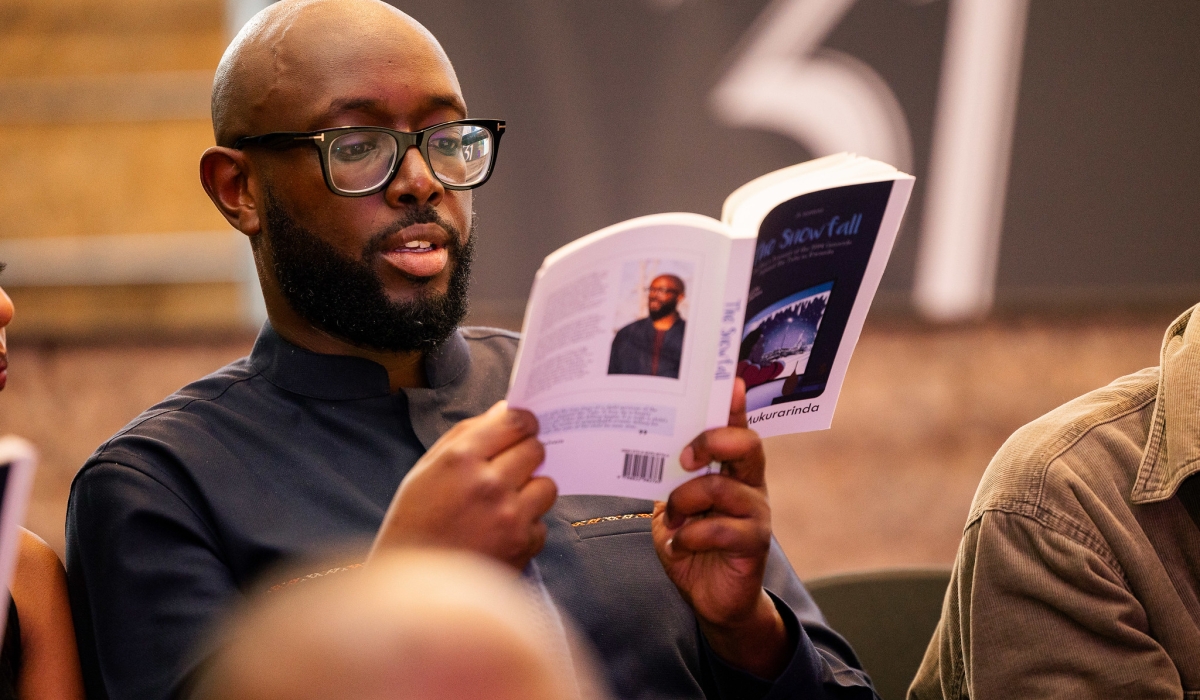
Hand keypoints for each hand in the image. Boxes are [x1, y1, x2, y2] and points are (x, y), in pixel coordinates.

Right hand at [370, 401, 556, 569]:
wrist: (412, 587)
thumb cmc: (415, 523)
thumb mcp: (426, 470)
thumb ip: (466, 435)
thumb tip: (505, 410)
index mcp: (460, 459)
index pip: (515, 421)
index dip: (524, 420)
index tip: (524, 426)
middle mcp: (489, 483)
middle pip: (535, 448)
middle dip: (526, 453)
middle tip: (510, 466)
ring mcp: (510, 515)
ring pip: (547, 484)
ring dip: (532, 489)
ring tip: (506, 502)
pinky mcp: (523, 544)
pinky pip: (542, 521)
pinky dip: (527, 524)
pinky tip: (501, 531)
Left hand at [652, 379, 791, 677]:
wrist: (711, 598)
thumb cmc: (692, 545)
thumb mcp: (673, 507)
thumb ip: (669, 480)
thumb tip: (642, 447)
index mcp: (731, 471)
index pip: (737, 429)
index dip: (735, 405)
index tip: (730, 382)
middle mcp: (750, 486)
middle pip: (746, 445)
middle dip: (712, 441)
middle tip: (683, 459)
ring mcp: (756, 513)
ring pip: (721, 488)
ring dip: (684, 502)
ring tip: (671, 521)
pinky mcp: (754, 543)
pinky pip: (719, 528)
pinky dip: (689, 536)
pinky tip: (679, 545)